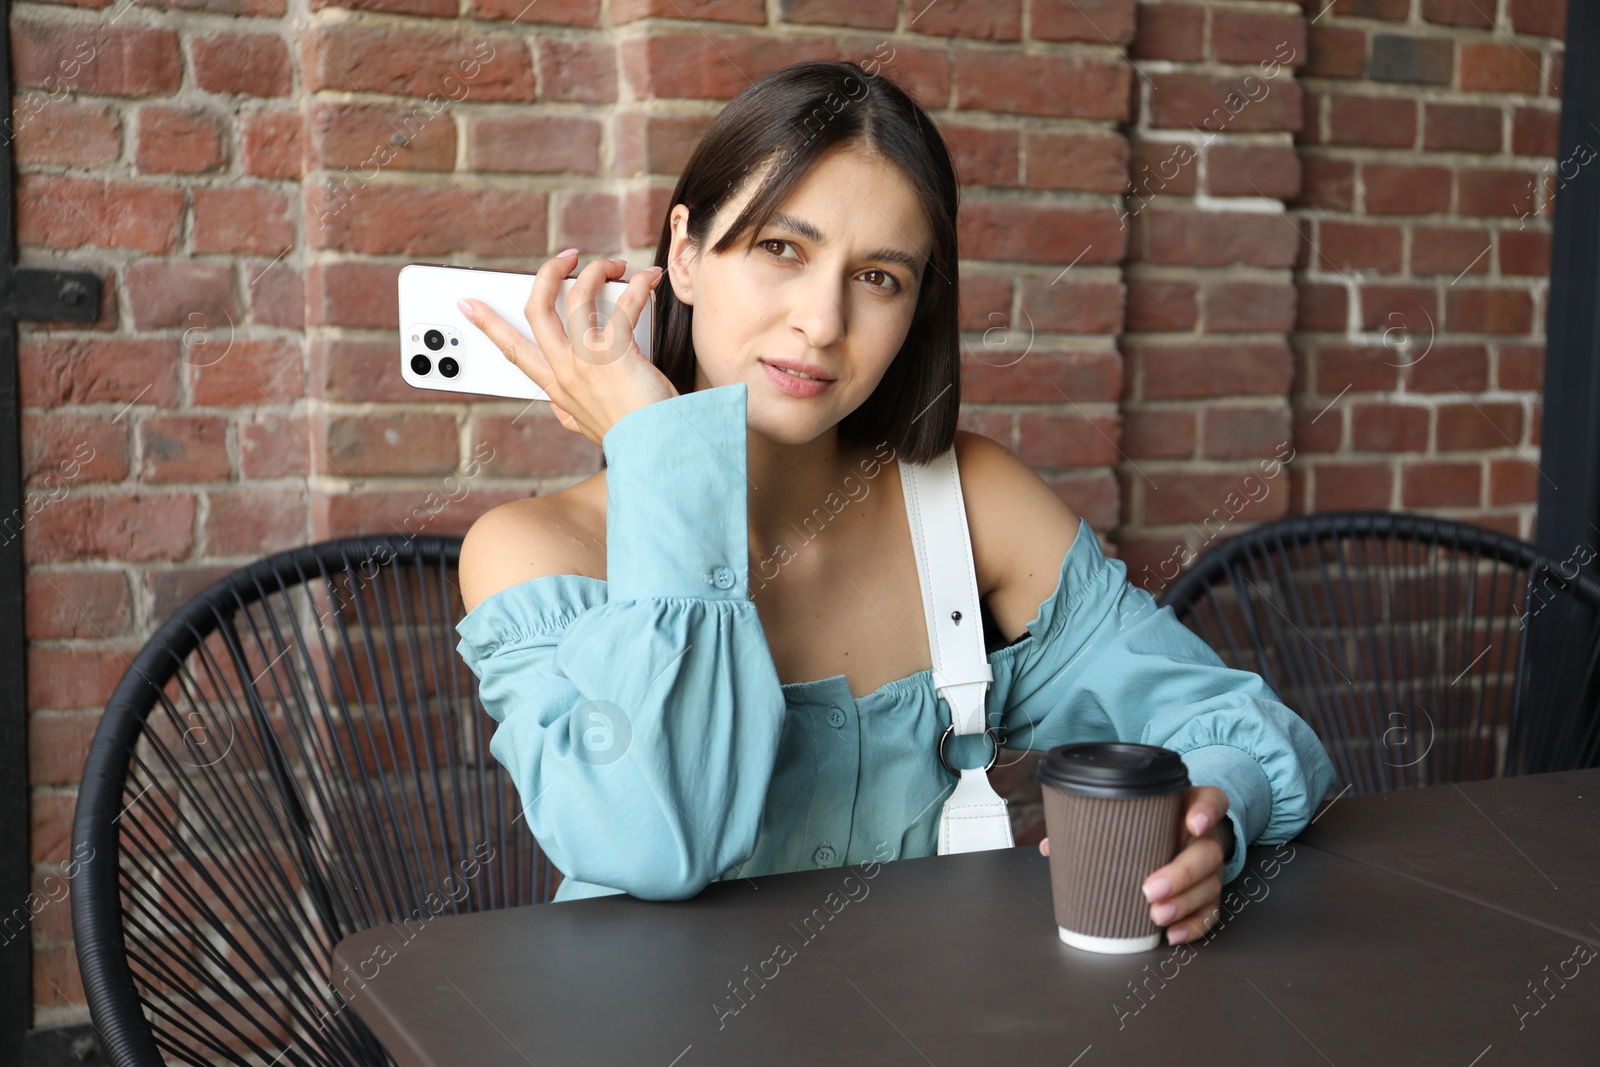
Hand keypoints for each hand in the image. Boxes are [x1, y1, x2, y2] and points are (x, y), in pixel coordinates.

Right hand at [457, 250, 677, 444]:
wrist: (654, 450)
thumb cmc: (632, 435)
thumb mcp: (585, 427)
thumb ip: (566, 412)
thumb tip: (555, 404)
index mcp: (555, 386)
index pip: (512, 349)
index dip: (488, 324)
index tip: (468, 304)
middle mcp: (565, 370)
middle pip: (536, 309)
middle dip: (546, 274)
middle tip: (563, 259)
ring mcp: (587, 360)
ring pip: (576, 295)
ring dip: (595, 270)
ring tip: (613, 265)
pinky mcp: (615, 351)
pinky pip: (623, 303)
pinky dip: (638, 286)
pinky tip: (649, 280)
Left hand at [1038, 785, 1230, 944]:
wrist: (1179, 834)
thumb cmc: (1147, 824)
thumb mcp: (1130, 813)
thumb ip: (1093, 823)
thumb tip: (1052, 846)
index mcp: (1187, 807)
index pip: (1210, 801)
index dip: (1205, 811)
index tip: (1192, 823)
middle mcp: (1204, 838)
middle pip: (1206, 852)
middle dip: (1180, 874)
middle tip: (1149, 889)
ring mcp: (1209, 868)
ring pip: (1209, 886)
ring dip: (1183, 904)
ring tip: (1156, 916)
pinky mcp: (1208, 894)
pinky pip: (1209, 912)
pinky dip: (1193, 926)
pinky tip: (1173, 934)